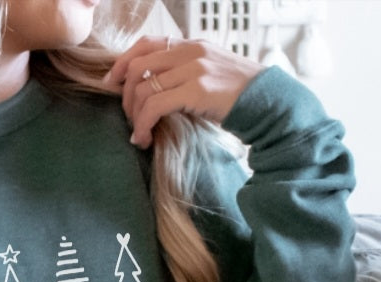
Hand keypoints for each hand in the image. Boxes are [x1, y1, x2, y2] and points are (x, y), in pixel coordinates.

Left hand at [105, 36, 263, 147]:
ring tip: (139, 134)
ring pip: (143, 89)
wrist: (269, 102)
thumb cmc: (240, 96)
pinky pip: (154, 106)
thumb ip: (185, 75)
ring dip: (134, 116)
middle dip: (124, 95)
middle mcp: (190, 51)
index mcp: (192, 45)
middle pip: (138, 67)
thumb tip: (155, 90)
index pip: (146, 44)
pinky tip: (144, 138)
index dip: (123, 62)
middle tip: (128, 117)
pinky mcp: (196, 90)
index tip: (112, 83)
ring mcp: (193, 69)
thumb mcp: (211, 75)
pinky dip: (143, 125)